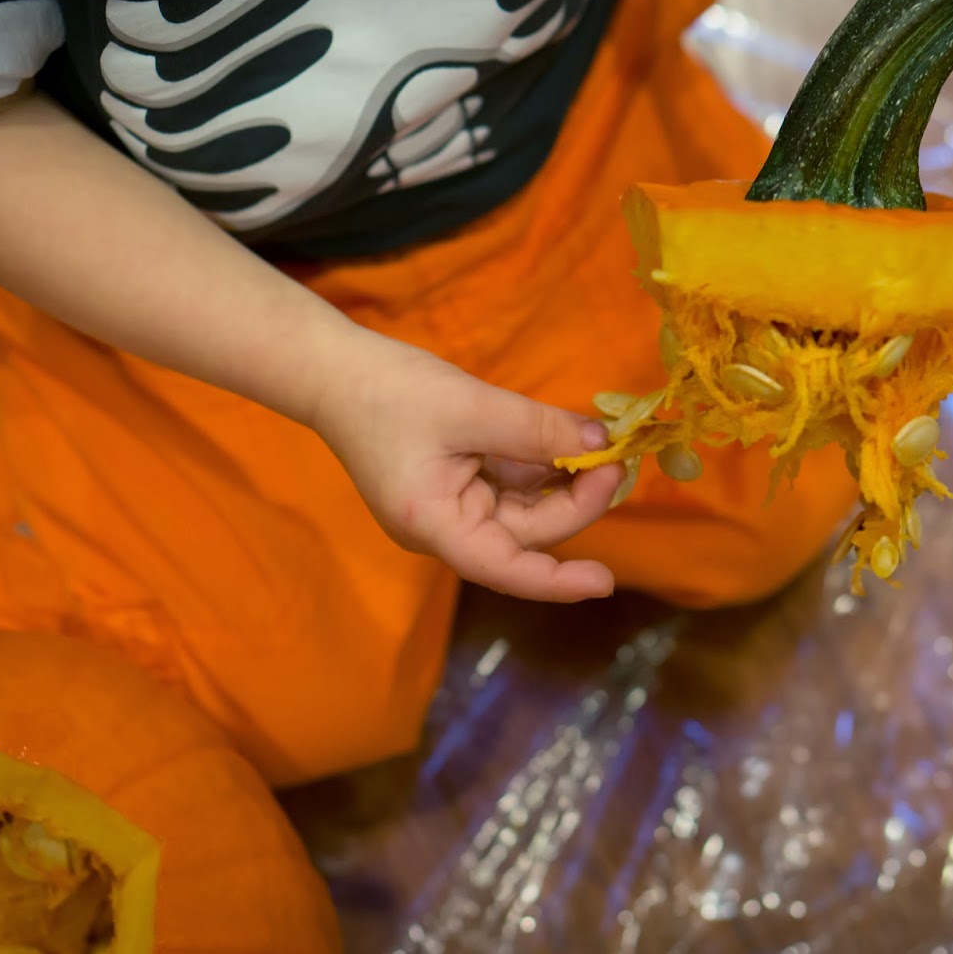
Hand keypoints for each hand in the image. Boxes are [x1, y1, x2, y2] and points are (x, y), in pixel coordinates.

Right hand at [310, 329, 624, 601]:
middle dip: (575, 500)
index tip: (605, 582)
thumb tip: (601, 446)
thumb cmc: (390, 391)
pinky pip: (511, 486)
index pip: (505, 569)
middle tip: (616, 459)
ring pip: (524, 508)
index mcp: (435, 525)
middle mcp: (445, 529)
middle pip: (526, 532)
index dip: (557, 581)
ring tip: (599, 445)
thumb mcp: (472, 407)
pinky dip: (539, 466)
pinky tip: (566, 440)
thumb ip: (539, 431)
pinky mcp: (458, 485)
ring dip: (562, 481)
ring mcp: (452, 508)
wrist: (335, 371)